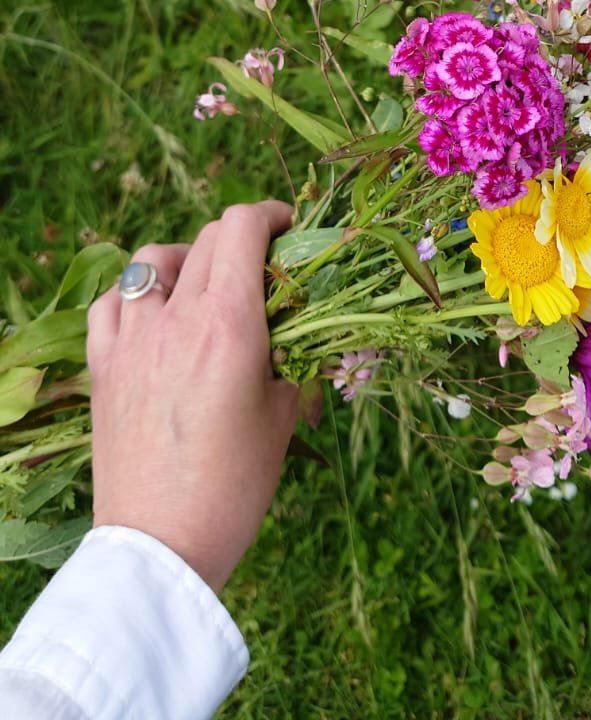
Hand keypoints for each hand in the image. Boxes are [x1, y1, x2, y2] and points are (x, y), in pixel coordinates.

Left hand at [88, 199, 298, 592]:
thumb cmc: (234, 487)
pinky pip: (111, 303)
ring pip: (152, 259)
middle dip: (242, 240)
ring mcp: (132, 340)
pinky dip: (134, 295)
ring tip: (204, 285)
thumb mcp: (286, 416)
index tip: (291, 229)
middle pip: (207, 238)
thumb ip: (299, 359)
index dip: (271, 215)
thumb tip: (315, 331)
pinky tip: (152, 315)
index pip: (241, 228)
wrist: (162, 547)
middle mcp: (175, 318)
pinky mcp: (102, 367)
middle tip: (264, 268)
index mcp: (228, 324)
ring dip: (186, 259)